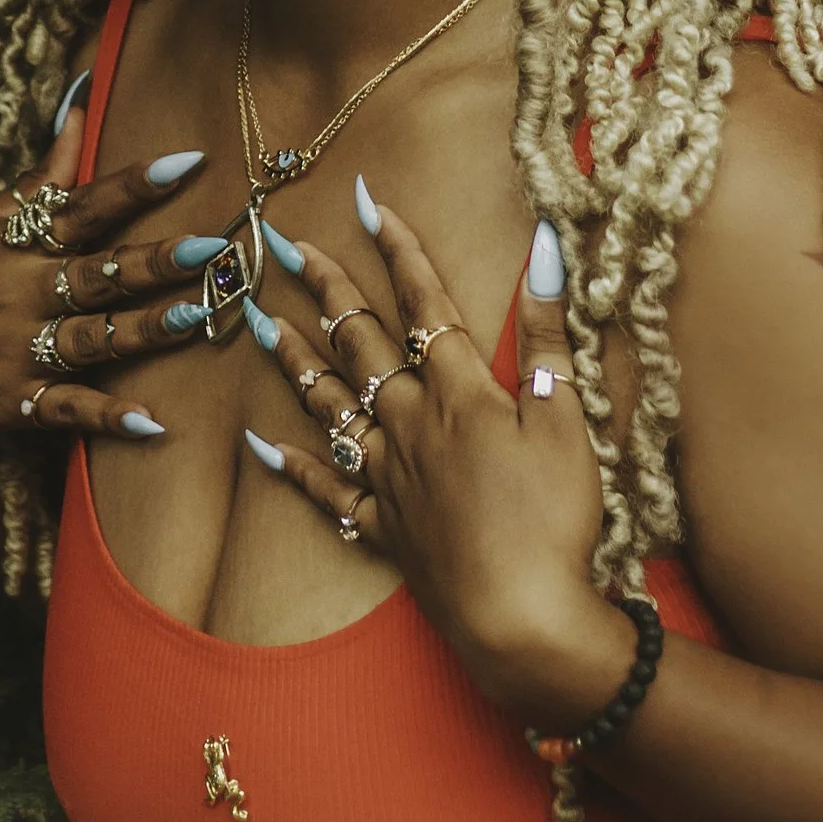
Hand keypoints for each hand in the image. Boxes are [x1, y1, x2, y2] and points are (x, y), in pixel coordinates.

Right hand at [0, 86, 224, 455]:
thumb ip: (40, 178)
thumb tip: (82, 109)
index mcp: (14, 245)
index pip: (81, 207)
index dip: (132, 185)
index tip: (187, 162)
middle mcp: (19, 294)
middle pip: (95, 274)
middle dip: (151, 261)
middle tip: (208, 246)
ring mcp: (15, 350)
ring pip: (90, 339)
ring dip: (142, 330)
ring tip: (192, 318)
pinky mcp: (11, 402)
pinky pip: (64, 410)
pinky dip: (102, 416)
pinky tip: (147, 421)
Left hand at [240, 179, 635, 724]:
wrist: (519, 618)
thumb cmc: (553, 521)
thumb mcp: (566, 421)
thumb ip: (550, 335)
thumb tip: (545, 248)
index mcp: (461, 394)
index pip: (426, 305)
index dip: (399, 251)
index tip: (368, 203)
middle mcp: (412, 425)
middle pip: (362, 344)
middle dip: (327, 289)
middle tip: (285, 246)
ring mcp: (390, 478)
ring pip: (330, 405)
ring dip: (294, 359)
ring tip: (255, 319)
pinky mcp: (383, 528)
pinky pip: (326, 491)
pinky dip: (291, 466)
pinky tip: (258, 444)